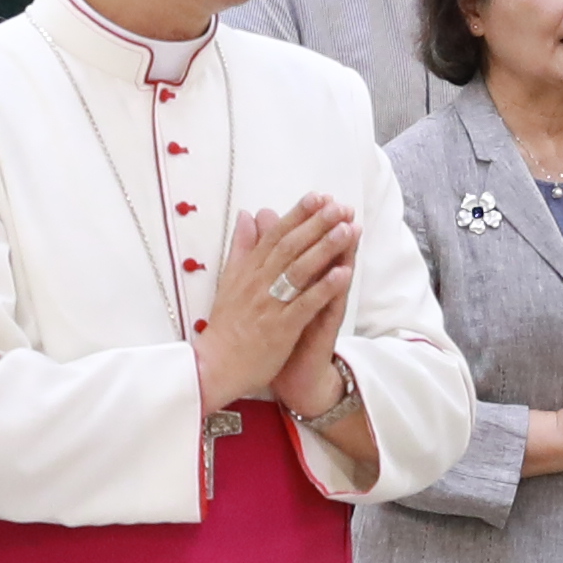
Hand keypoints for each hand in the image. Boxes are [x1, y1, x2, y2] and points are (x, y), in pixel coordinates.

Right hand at [193, 193, 349, 414]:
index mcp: (248, 270)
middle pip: (290, 247)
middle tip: (340, 206)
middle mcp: (259, 282)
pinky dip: (324, 288)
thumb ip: (240, 247)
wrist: (215, 366)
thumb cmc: (226, 325)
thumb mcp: (228, 280)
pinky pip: (305, 304)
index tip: (318, 196)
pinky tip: (343, 273)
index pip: (275, 235)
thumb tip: (246, 214)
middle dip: (316, 224)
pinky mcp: (281, 328)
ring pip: (300, 270)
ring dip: (325, 248)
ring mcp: (270, 304)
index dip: (298, 214)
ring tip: (347, 230)